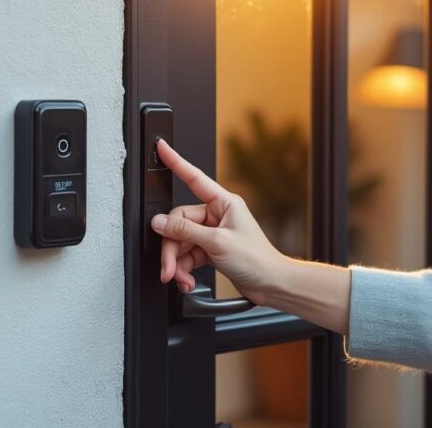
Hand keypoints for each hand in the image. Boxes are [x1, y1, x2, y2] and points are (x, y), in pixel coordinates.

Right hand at [149, 138, 287, 304]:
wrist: (271, 284)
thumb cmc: (257, 260)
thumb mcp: (217, 243)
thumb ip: (185, 231)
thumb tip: (160, 222)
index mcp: (224, 203)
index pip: (194, 178)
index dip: (176, 162)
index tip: (162, 148)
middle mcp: (216, 215)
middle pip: (180, 223)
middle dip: (171, 247)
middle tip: (168, 267)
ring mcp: (212, 233)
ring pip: (181, 242)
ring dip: (177, 262)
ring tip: (179, 278)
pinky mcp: (210, 249)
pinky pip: (187, 255)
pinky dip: (183, 269)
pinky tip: (186, 281)